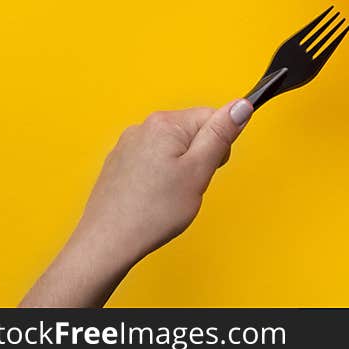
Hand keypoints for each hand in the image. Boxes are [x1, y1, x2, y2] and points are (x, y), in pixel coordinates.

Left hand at [20, 98, 254, 306]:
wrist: (107, 243)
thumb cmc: (153, 212)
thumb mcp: (199, 171)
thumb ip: (221, 135)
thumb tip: (241, 105)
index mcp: (166, 124)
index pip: (212, 116)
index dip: (220, 145)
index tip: (209, 169)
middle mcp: (144, 126)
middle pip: (192, 130)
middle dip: (199, 156)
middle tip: (190, 185)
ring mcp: (128, 144)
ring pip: (173, 146)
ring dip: (181, 166)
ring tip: (171, 195)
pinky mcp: (119, 162)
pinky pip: (153, 159)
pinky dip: (160, 175)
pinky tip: (154, 197)